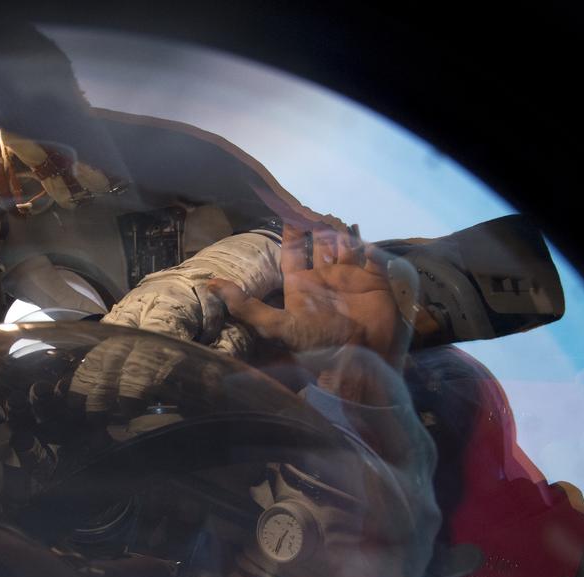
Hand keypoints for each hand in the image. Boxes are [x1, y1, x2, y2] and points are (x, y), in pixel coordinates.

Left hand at [206, 218, 407, 366]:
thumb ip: (246, 306)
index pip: (292, 252)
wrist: (361, 358)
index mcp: (302, 285)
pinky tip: (359, 231)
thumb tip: (209, 286)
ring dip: (339, 231)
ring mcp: (350, 278)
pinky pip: (369, 254)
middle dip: (317, 226)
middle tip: (316, 212)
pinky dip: (365, 242)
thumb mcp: (276, 326)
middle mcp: (324, 278)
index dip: (290, 233)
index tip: (289, 210)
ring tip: (335, 223)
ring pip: (343, 244)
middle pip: (318, 243)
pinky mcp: (373, 280)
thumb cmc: (318, 343)